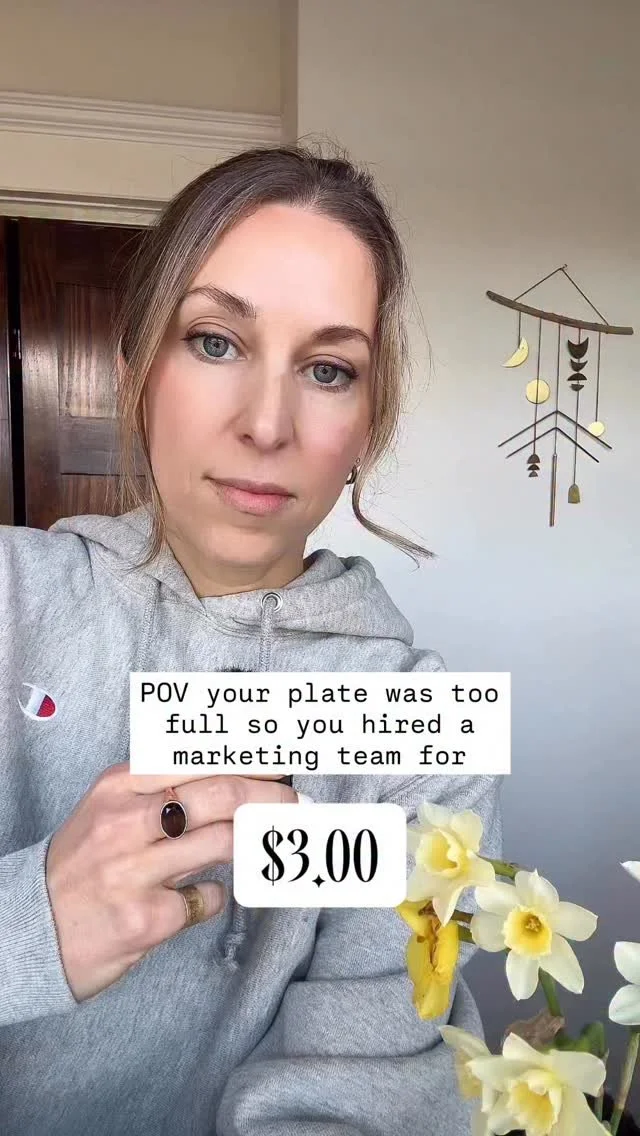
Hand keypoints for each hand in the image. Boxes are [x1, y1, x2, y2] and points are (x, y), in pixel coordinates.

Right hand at [46, 764, 296, 1001]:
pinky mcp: (144, 919)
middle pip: (221, 795)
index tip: (281, 762)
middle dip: (270, 796)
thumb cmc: (82, 863)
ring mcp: (134, 872)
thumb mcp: (110, 808)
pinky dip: (214, 895)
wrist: (30, 928)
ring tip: (275, 839)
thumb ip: (163, 788)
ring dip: (257, 841)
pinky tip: (202, 895)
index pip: (198, 759)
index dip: (248, 759)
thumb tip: (235, 773)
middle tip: (297, 801)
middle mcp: (125, 822)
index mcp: (119, 785)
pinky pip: (206, 899)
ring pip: (223, 843)